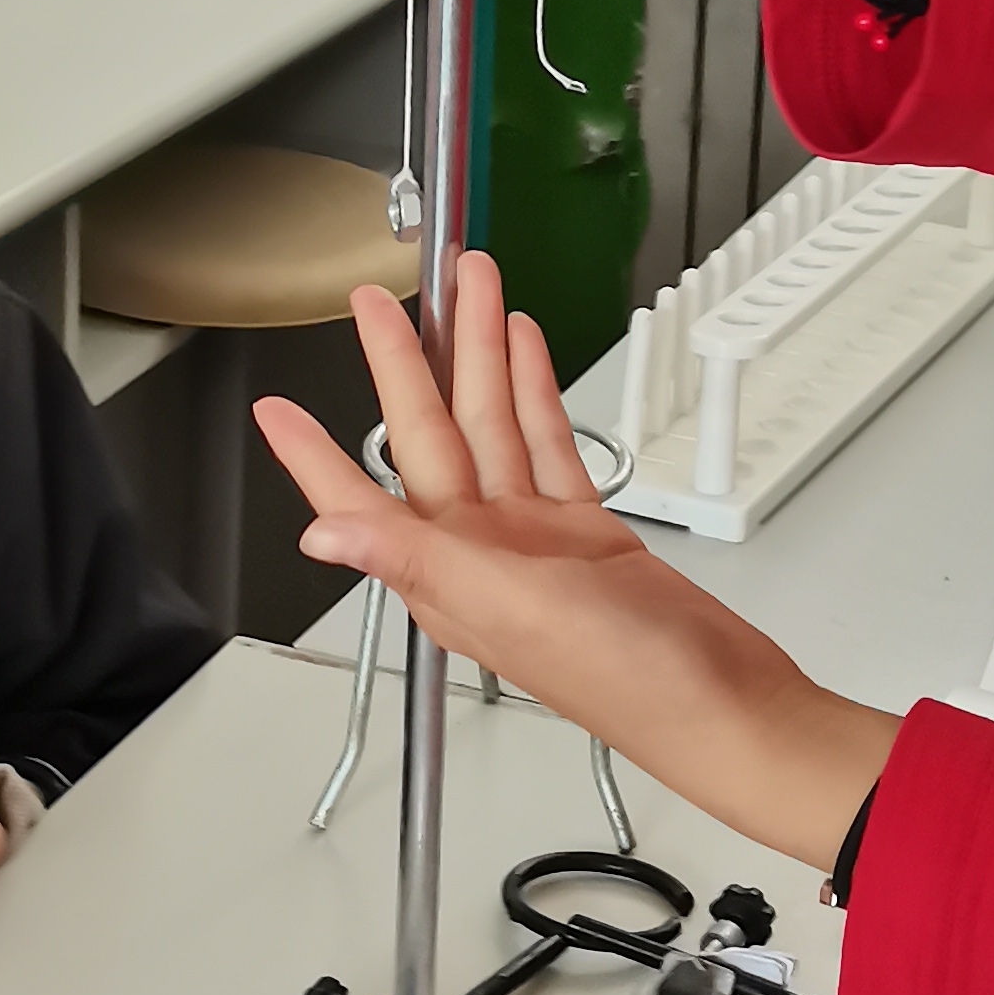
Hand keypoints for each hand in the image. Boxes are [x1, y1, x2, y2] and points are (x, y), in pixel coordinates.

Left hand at [254, 253, 897, 872]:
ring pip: (492, 424)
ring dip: (477, 357)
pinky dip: (533, 394)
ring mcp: (532, 537)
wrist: (720, 703)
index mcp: (445, 573)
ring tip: (467, 291)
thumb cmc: (623, 681)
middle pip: (429, 434)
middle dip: (406, 361)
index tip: (274, 410)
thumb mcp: (504, 611)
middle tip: (379, 300)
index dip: (311, 454)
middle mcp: (479, 551)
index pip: (359, 498)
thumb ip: (413, 560)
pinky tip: (522, 352)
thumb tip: (324, 534)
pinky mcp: (585, 530)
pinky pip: (547, 444)